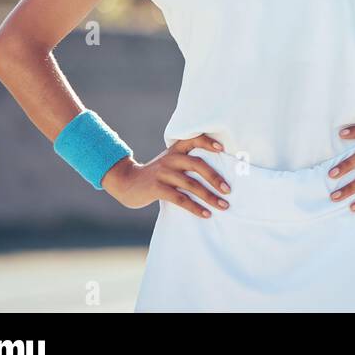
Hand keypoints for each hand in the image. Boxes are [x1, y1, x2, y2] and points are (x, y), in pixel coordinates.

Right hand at [102, 133, 230, 218]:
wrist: (126, 182)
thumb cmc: (157, 174)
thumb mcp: (170, 162)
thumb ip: (187, 162)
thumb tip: (218, 176)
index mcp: (175, 150)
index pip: (193, 139)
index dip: (207, 142)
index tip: (222, 149)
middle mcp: (170, 159)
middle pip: (197, 164)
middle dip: (215, 178)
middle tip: (228, 190)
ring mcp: (163, 173)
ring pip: (191, 184)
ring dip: (209, 196)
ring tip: (223, 206)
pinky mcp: (156, 188)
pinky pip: (180, 198)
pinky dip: (195, 207)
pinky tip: (205, 214)